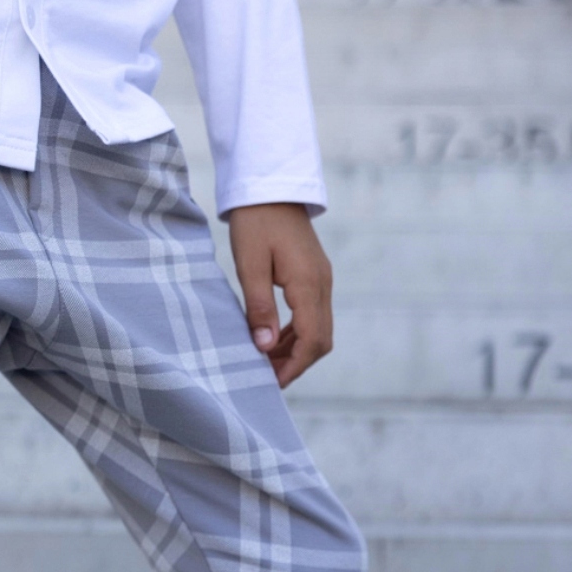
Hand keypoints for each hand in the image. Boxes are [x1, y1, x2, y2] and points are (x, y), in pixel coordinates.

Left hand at [228, 202, 332, 388]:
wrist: (270, 187)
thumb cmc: (255, 222)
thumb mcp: (249, 264)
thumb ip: (258, 306)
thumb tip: (264, 346)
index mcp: (309, 283)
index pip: (313, 339)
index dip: (295, 366)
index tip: (273, 383)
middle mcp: (322, 284)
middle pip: (321, 340)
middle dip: (296, 363)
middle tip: (266, 377)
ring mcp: (321, 280)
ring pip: (318, 329)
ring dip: (294, 349)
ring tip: (264, 361)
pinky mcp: (314, 276)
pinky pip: (312, 314)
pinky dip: (295, 332)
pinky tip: (271, 338)